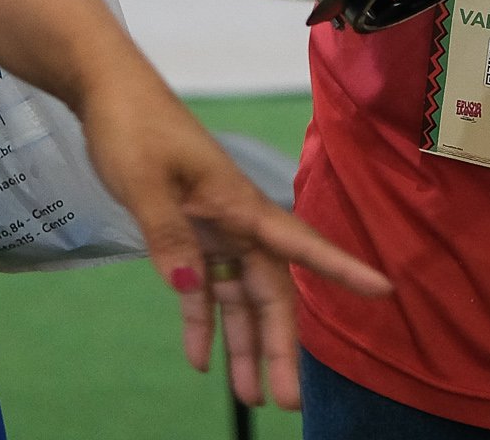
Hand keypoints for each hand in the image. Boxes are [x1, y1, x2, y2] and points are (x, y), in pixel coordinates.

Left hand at [72, 63, 390, 410]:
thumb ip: (168, 235)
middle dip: (279, 345)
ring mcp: (213, 228)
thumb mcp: (145, 181)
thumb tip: (187, 289)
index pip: (300, 243)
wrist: (106, 91)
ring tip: (252, 395)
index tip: (383, 291)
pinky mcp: (188, 232)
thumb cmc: (132, 124)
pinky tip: (200, 357)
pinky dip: (202, 321)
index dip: (342, 268)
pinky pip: (203, 287)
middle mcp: (236, 220)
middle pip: (269, 291)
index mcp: (239, 202)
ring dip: (243, 345)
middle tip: (286, 399)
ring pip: (240, 297)